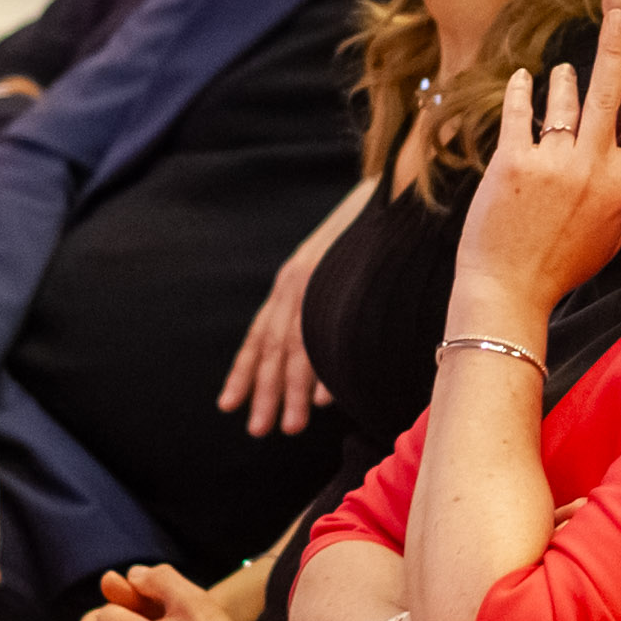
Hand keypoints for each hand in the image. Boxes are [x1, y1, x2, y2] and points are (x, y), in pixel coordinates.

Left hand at [219, 187, 362, 437]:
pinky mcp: (340, 278)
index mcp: (289, 283)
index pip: (259, 334)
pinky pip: (326, 330)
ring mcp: (315, 280)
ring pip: (297, 346)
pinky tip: (322, 397)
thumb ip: (321, 307)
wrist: (392, 191)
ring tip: (291, 425)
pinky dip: (324, 366)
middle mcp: (293, 283)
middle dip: (265, 392)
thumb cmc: (369, 239)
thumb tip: (322, 360)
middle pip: (273, 348)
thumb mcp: (335, 272)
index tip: (227, 404)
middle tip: (259, 430)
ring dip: (293, 391)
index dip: (242, 371)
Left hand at [455, 13, 620, 336]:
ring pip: (563, 98)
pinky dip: (521, 91)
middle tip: (619, 14)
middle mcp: (590, 168)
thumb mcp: (611, 237)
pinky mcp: (512, 160)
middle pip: (607, 94)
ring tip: (564, 73)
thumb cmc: (563, 267)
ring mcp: (551, 161)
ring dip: (565, 81)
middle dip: (615, 49)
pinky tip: (524, 78)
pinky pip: (519, 112)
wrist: (509, 290)